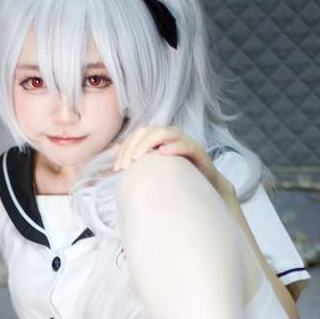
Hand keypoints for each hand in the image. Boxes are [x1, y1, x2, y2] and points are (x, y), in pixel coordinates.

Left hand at [112, 125, 234, 202]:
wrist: (204, 187)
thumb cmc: (177, 175)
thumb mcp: (153, 166)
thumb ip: (137, 156)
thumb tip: (115, 149)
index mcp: (159, 138)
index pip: (138, 134)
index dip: (125, 147)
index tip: (117, 168)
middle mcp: (171, 136)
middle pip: (148, 131)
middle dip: (133, 146)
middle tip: (125, 164)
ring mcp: (184, 141)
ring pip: (165, 133)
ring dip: (149, 143)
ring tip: (138, 157)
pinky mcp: (197, 151)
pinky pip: (185, 144)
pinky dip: (174, 147)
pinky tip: (163, 153)